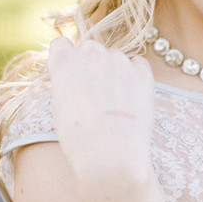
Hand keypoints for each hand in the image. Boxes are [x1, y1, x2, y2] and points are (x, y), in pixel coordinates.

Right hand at [47, 37, 154, 184]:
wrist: (111, 155)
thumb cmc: (79, 139)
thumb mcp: (60, 107)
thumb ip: (67, 82)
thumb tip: (76, 78)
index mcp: (64, 60)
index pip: (62, 45)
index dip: (67, 60)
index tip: (71, 75)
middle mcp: (91, 53)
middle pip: (91, 49)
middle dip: (92, 65)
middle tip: (95, 93)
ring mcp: (119, 61)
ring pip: (115, 57)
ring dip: (115, 71)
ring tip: (115, 102)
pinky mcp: (142, 72)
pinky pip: (138, 65)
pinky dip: (135, 76)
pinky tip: (132, 98)